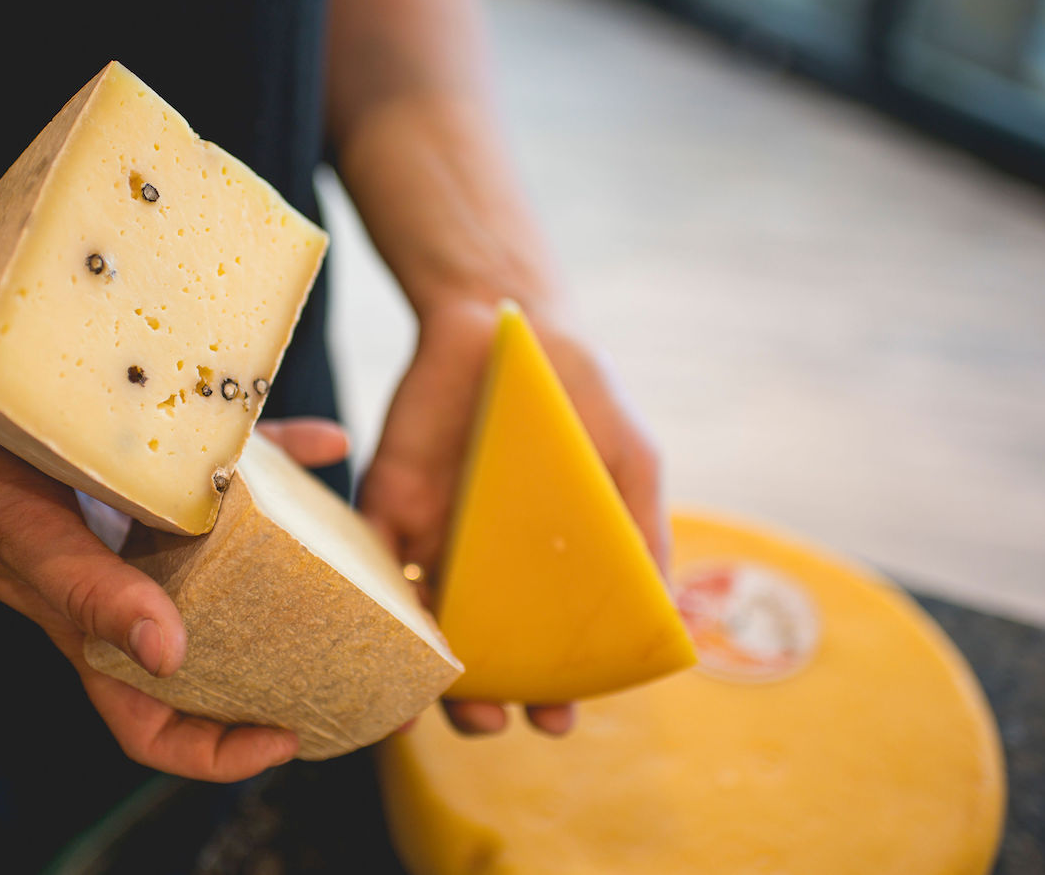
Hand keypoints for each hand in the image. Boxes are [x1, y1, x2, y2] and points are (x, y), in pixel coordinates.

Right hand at [0, 377, 349, 781]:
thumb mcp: (29, 544)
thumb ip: (94, 597)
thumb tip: (173, 656)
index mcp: (94, 631)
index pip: (155, 726)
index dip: (219, 753)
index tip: (287, 740)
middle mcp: (132, 588)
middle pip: (216, 653)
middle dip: (284, 668)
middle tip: (360, 660)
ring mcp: (147, 533)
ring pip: (236, 569)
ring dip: (298, 568)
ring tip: (362, 565)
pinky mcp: (156, 469)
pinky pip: (233, 474)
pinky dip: (282, 460)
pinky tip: (327, 444)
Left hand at [357, 298, 665, 736]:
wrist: (505, 321)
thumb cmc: (579, 395)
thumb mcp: (629, 464)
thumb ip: (643, 539)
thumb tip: (675, 623)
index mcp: (545, 570)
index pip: (547, 651)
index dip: (554, 694)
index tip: (559, 721)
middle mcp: (486, 569)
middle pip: (478, 656)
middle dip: (482, 703)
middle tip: (493, 719)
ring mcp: (433, 543)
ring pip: (419, 632)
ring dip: (421, 679)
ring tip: (437, 702)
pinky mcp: (387, 507)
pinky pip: (369, 570)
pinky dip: (369, 611)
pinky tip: (381, 644)